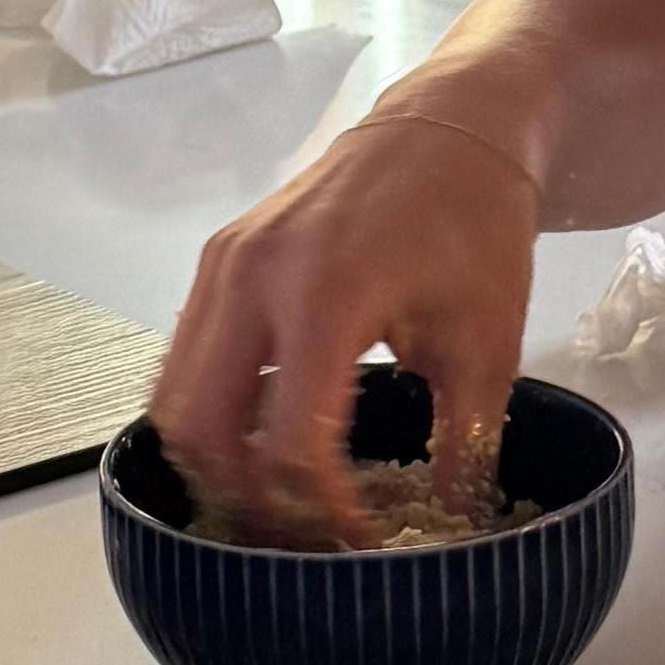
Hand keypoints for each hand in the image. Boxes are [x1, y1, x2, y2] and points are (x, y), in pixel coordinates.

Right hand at [151, 92, 541, 541]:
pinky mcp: (218, 262)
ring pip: (175, 400)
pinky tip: (260, 438)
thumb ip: (464, 442)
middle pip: (204, 431)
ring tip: (276, 496)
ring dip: (216, 463)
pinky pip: (183, 359)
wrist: (449, 128)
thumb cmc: (474, 222)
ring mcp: (225, 265)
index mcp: (327, 294)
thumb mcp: (489, 342)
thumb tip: (448, 527)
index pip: (289, 443)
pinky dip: (208, 413)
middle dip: (249, 499)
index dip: (321, 511)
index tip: (358, 536)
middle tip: (301, 531)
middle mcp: (255, 276)